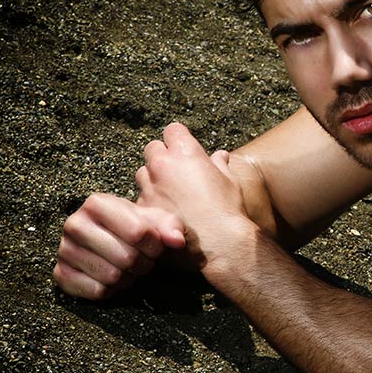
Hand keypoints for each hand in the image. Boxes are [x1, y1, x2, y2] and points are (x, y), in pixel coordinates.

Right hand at [54, 193, 184, 299]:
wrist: (119, 243)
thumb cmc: (141, 229)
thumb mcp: (161, 221)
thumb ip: (172, 226)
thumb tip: (176, 241)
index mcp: (97, 203)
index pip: (138, 233)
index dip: (155, 245)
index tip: (156, 246)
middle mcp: (74, 224)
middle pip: (126, 258)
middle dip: (144, 264)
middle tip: (144, 259)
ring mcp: (64, 250)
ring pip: (112, 276)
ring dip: (129, 277)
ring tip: (129, 267)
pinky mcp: (61, 274)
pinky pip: (96, 291)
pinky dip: (112, 290)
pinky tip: (113, 278)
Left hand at [136, 122, 253, 271]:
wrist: (218, 243)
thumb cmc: (227, 210)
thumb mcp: (230, 182)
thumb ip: (219, 165)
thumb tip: (220, 156)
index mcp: (185, 153)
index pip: (173, 130)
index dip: (179, 138)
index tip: (184, 148)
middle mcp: (162, 165)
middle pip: (153, 148)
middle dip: (162, 156)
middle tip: (177, 171)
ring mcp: (149, 187)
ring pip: (142, 173)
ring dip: (153, 179)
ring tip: (170, 194)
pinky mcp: (143, 208)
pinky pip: (142, 198)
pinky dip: (151, 202)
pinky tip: (167, 212)